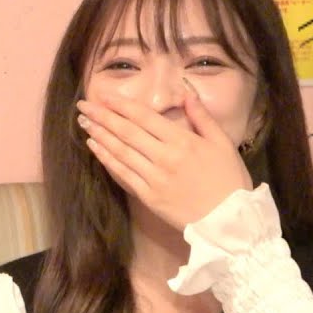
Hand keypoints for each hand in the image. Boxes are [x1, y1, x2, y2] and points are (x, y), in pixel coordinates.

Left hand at [76, 88, 252, 230]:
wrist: (229, 220)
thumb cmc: (229, 179)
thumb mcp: (222, 142)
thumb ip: (202, 117)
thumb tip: (185, 92)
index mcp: (182, 140)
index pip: (144, 117)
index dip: (121, 106)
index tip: (103, 96)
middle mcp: (164, 156)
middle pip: (127, 132)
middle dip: (103, 117)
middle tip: (82, 106)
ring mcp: (153, 178)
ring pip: (121, 152)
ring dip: (100, 135)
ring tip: (84, 123)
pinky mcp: (148, 196)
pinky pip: (123, 174)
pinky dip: (107, 159)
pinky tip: (95, 148)